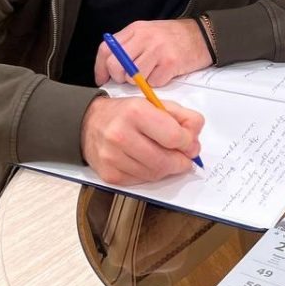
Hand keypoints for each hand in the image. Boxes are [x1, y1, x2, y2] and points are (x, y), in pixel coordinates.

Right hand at [80, 96, 202, 183]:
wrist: (89, 123)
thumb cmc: (125, 113)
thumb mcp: (155, 103)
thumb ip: (182, 117)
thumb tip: (195, 139)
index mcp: (136, 112)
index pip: (174, 137)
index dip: (188, 143)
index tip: (189, 143)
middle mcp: (121, 135)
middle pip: (165, 161)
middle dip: (181, 161)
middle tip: (183, 157)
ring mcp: (113, 157)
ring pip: (155, 174)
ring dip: (167, 169)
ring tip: (164, 157)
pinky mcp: (110, 175)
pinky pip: (141, 181)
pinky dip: (150, 174)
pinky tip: (147, 162)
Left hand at [95, 19, 211, 86]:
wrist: (203, 36)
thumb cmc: (173, 38)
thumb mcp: (147, 33)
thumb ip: (129, 46)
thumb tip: (110, 69)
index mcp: (135, 29)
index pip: (106, 48)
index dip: (100, 68)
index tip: (103, 79)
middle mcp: (144, 37)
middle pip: (116, 65)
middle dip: (119, 78)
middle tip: (129, 79)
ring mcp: (157, 49)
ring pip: (133, 77)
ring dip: (140, 82)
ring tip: (151, 73)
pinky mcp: (170, 62)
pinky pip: (153, 82)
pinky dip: (158, 83)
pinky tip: (165, 73)